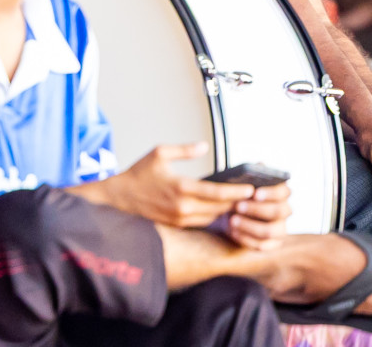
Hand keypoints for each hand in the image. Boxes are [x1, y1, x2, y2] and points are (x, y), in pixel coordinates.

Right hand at [105, 143, 257, 229]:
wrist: (120, 197)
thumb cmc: (139, 174)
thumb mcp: (160, 153)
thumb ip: (184, 150)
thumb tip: (204, 146)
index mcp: (181, 188)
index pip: (216, 193)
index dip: (236, 192)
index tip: (250, 189)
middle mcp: (182, 207)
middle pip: (219, 208)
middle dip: (236, 202)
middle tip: (251, 195)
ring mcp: (180, 219)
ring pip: (212, 217)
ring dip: (225, 210)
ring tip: (239, 200)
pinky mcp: (177, 225)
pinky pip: (201, 221)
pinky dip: (212, 214)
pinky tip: (220, 206)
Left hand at [209, 179, 291, 250]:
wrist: (229, 214)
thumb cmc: (239, 195)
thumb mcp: (243, 182)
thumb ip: (253, 172)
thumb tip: (260, 165)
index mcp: (281, 193)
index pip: (284, 192)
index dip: (272, 193)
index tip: (255, 193)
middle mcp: (284, 211)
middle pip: (280, 211)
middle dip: (258, 209)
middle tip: (238, 206)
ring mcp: (280, 229)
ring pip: (271, 231)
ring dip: (250, 226)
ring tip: (232, 220)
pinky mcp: (271, 244)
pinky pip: (262, 245)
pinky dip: (246, 239)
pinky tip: (233, 232)